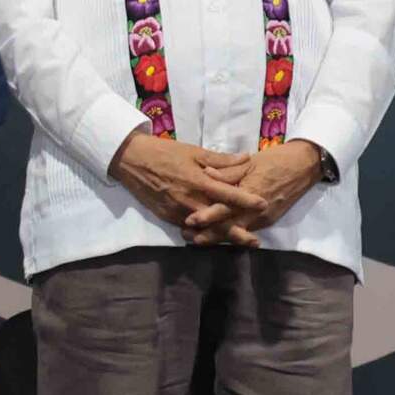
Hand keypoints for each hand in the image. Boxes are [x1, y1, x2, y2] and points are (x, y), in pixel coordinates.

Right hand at [111, 131, 272, 240]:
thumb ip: (220, 159)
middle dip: (237, 232)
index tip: (263, 204)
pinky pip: (189, 229)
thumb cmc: (164, 152)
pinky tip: (214, 239)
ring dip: (222, 237)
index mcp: (198, 181)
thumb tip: (246, 158)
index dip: (246, 200)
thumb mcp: (193, 151)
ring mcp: (178, 211)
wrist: (131, 161)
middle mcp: (189, 200)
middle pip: (218, 220)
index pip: (227, 193)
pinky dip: (203, 234)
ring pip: (204, 229)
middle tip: (256, 241)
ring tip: (240, 243)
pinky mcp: (168, 217)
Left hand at [191, 140, 326, 243]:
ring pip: (237, 232)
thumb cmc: (275, 160)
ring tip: (197, 241)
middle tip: (187, 238)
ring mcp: (264, 218)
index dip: (207, 216)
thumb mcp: (250, 163)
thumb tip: (205, 173)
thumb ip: (228, 171)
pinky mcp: (268, 220)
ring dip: (218, 237)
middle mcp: (257, 211)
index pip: (226, 208)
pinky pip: (246, 230)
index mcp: (251, 193)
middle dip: (208, 234)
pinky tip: (218, 237)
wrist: (304, 166)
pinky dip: (232, 234)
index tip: (189, 221)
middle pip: (229, 227)